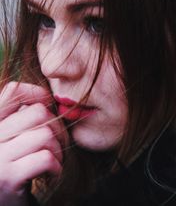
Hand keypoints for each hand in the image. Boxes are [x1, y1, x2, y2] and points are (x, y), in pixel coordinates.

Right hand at [0, 82, 67, 205]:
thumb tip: (47, 98)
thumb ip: (21, 118)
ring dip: (59, 149)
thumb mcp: (10, 137)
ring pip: (45, 135)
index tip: (47, 105)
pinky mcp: (8, 178)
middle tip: (58, 142)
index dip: (36, 92)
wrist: (2, 202)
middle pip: (38, 113)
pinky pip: (45, 158)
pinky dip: (57, 166)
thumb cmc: (12, 164)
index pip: (13, 91)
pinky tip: (52, 173)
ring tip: (54, 160)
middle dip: (58, 127)